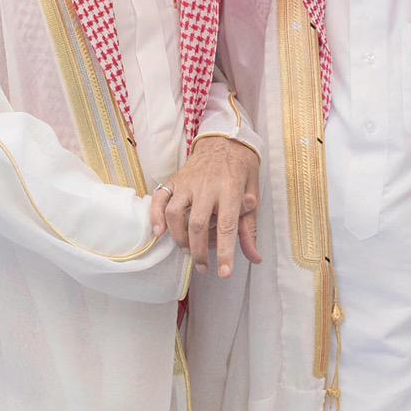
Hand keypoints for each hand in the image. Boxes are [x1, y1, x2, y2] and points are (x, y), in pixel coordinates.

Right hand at [150, 137, 261, 278]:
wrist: (224, 138)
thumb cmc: (241, 166)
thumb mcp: (253, 191)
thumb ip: (250, 225)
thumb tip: (254, 257)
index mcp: (231, 188)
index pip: (228, 224)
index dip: (226, 251)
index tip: (224, 273)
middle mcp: (207, 186)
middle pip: (198, 224)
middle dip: (199, 251)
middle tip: (203, 267)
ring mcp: (188, 182)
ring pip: (176, 214)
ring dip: (179, 238)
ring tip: (187, 250)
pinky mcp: (175, 180)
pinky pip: (159, 198)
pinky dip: (155, 216)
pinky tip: (159, 232)